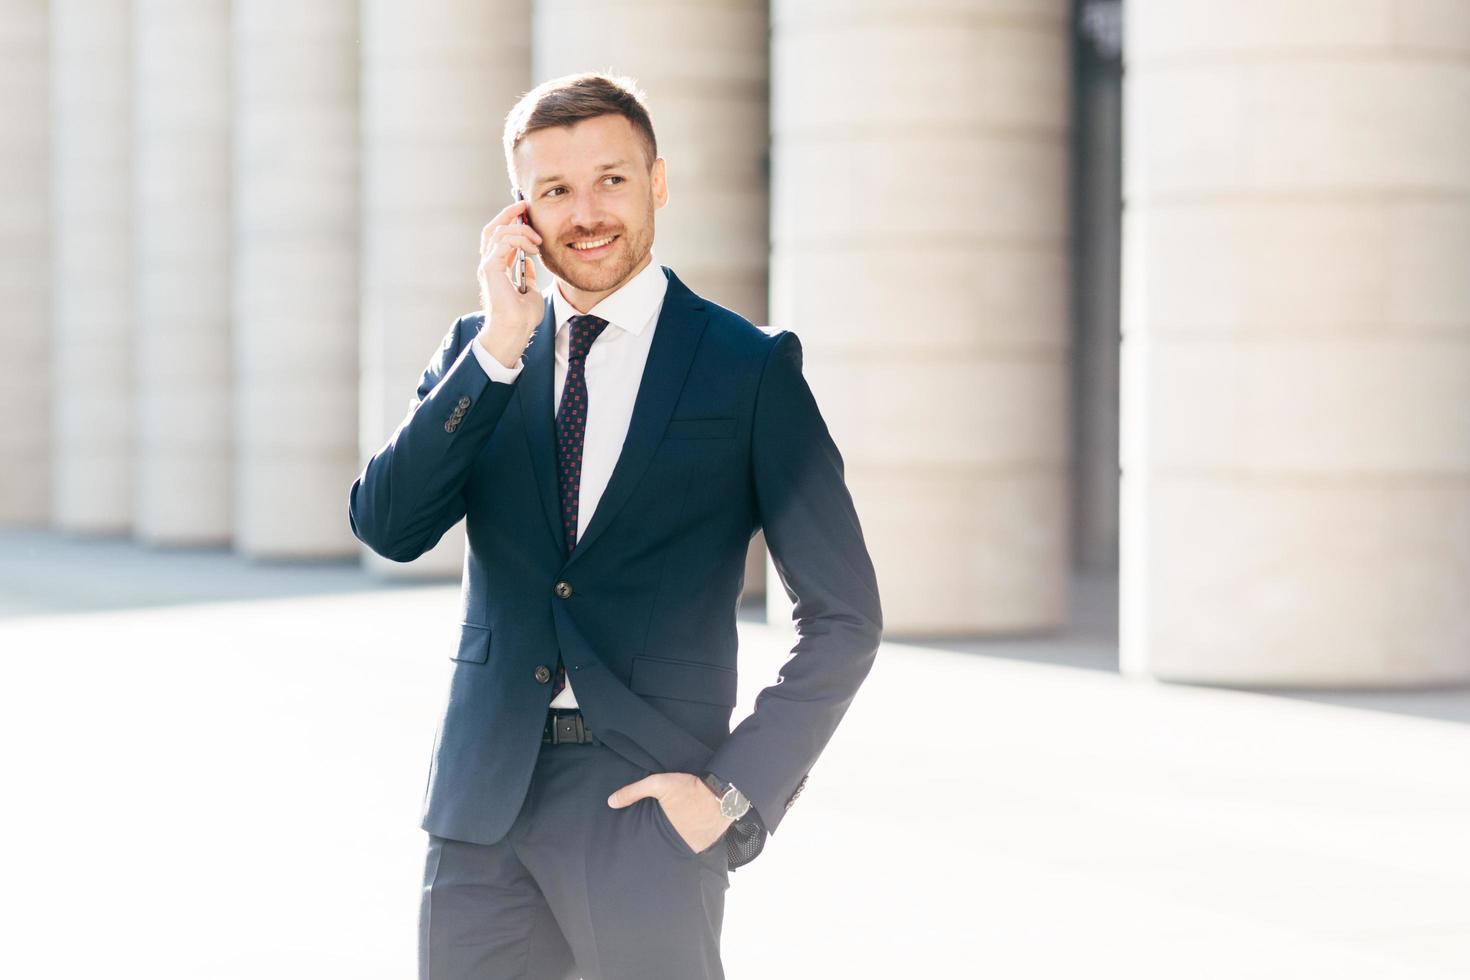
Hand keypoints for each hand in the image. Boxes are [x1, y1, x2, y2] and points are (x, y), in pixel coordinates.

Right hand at [476, 199, 545, 367]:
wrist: (515, 331)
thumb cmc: (522, 318)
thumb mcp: (530, 291)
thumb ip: (527, 275)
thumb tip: (528, 262)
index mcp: (497, 267)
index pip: (499, 236)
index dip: (510, 220)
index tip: (526, 211)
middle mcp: (489, 264)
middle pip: (493, 228)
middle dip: (509, 213)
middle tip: (525, 205)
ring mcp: (488, 265)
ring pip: (499, 232)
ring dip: (521, 229)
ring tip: (537, 240)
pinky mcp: (491, 268)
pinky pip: (503, 242)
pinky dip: (519, 239)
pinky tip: (533, 248)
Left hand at [607, 771, 733, 854]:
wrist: (723, 792)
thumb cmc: (690, 787)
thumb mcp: (658, 784)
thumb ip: (633, 792)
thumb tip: (611, 802)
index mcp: (665, 831)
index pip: (649, 845)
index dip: (643, 846)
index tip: (638, 845)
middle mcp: (680, 844)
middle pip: (665, 849)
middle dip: (660, 845)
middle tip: (657, 839)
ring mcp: (695, 846)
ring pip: (680, 850)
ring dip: (677, 845)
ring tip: (674, 837)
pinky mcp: (707, 844)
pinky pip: (695, 848)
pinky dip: (690, 843)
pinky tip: (689, 835)